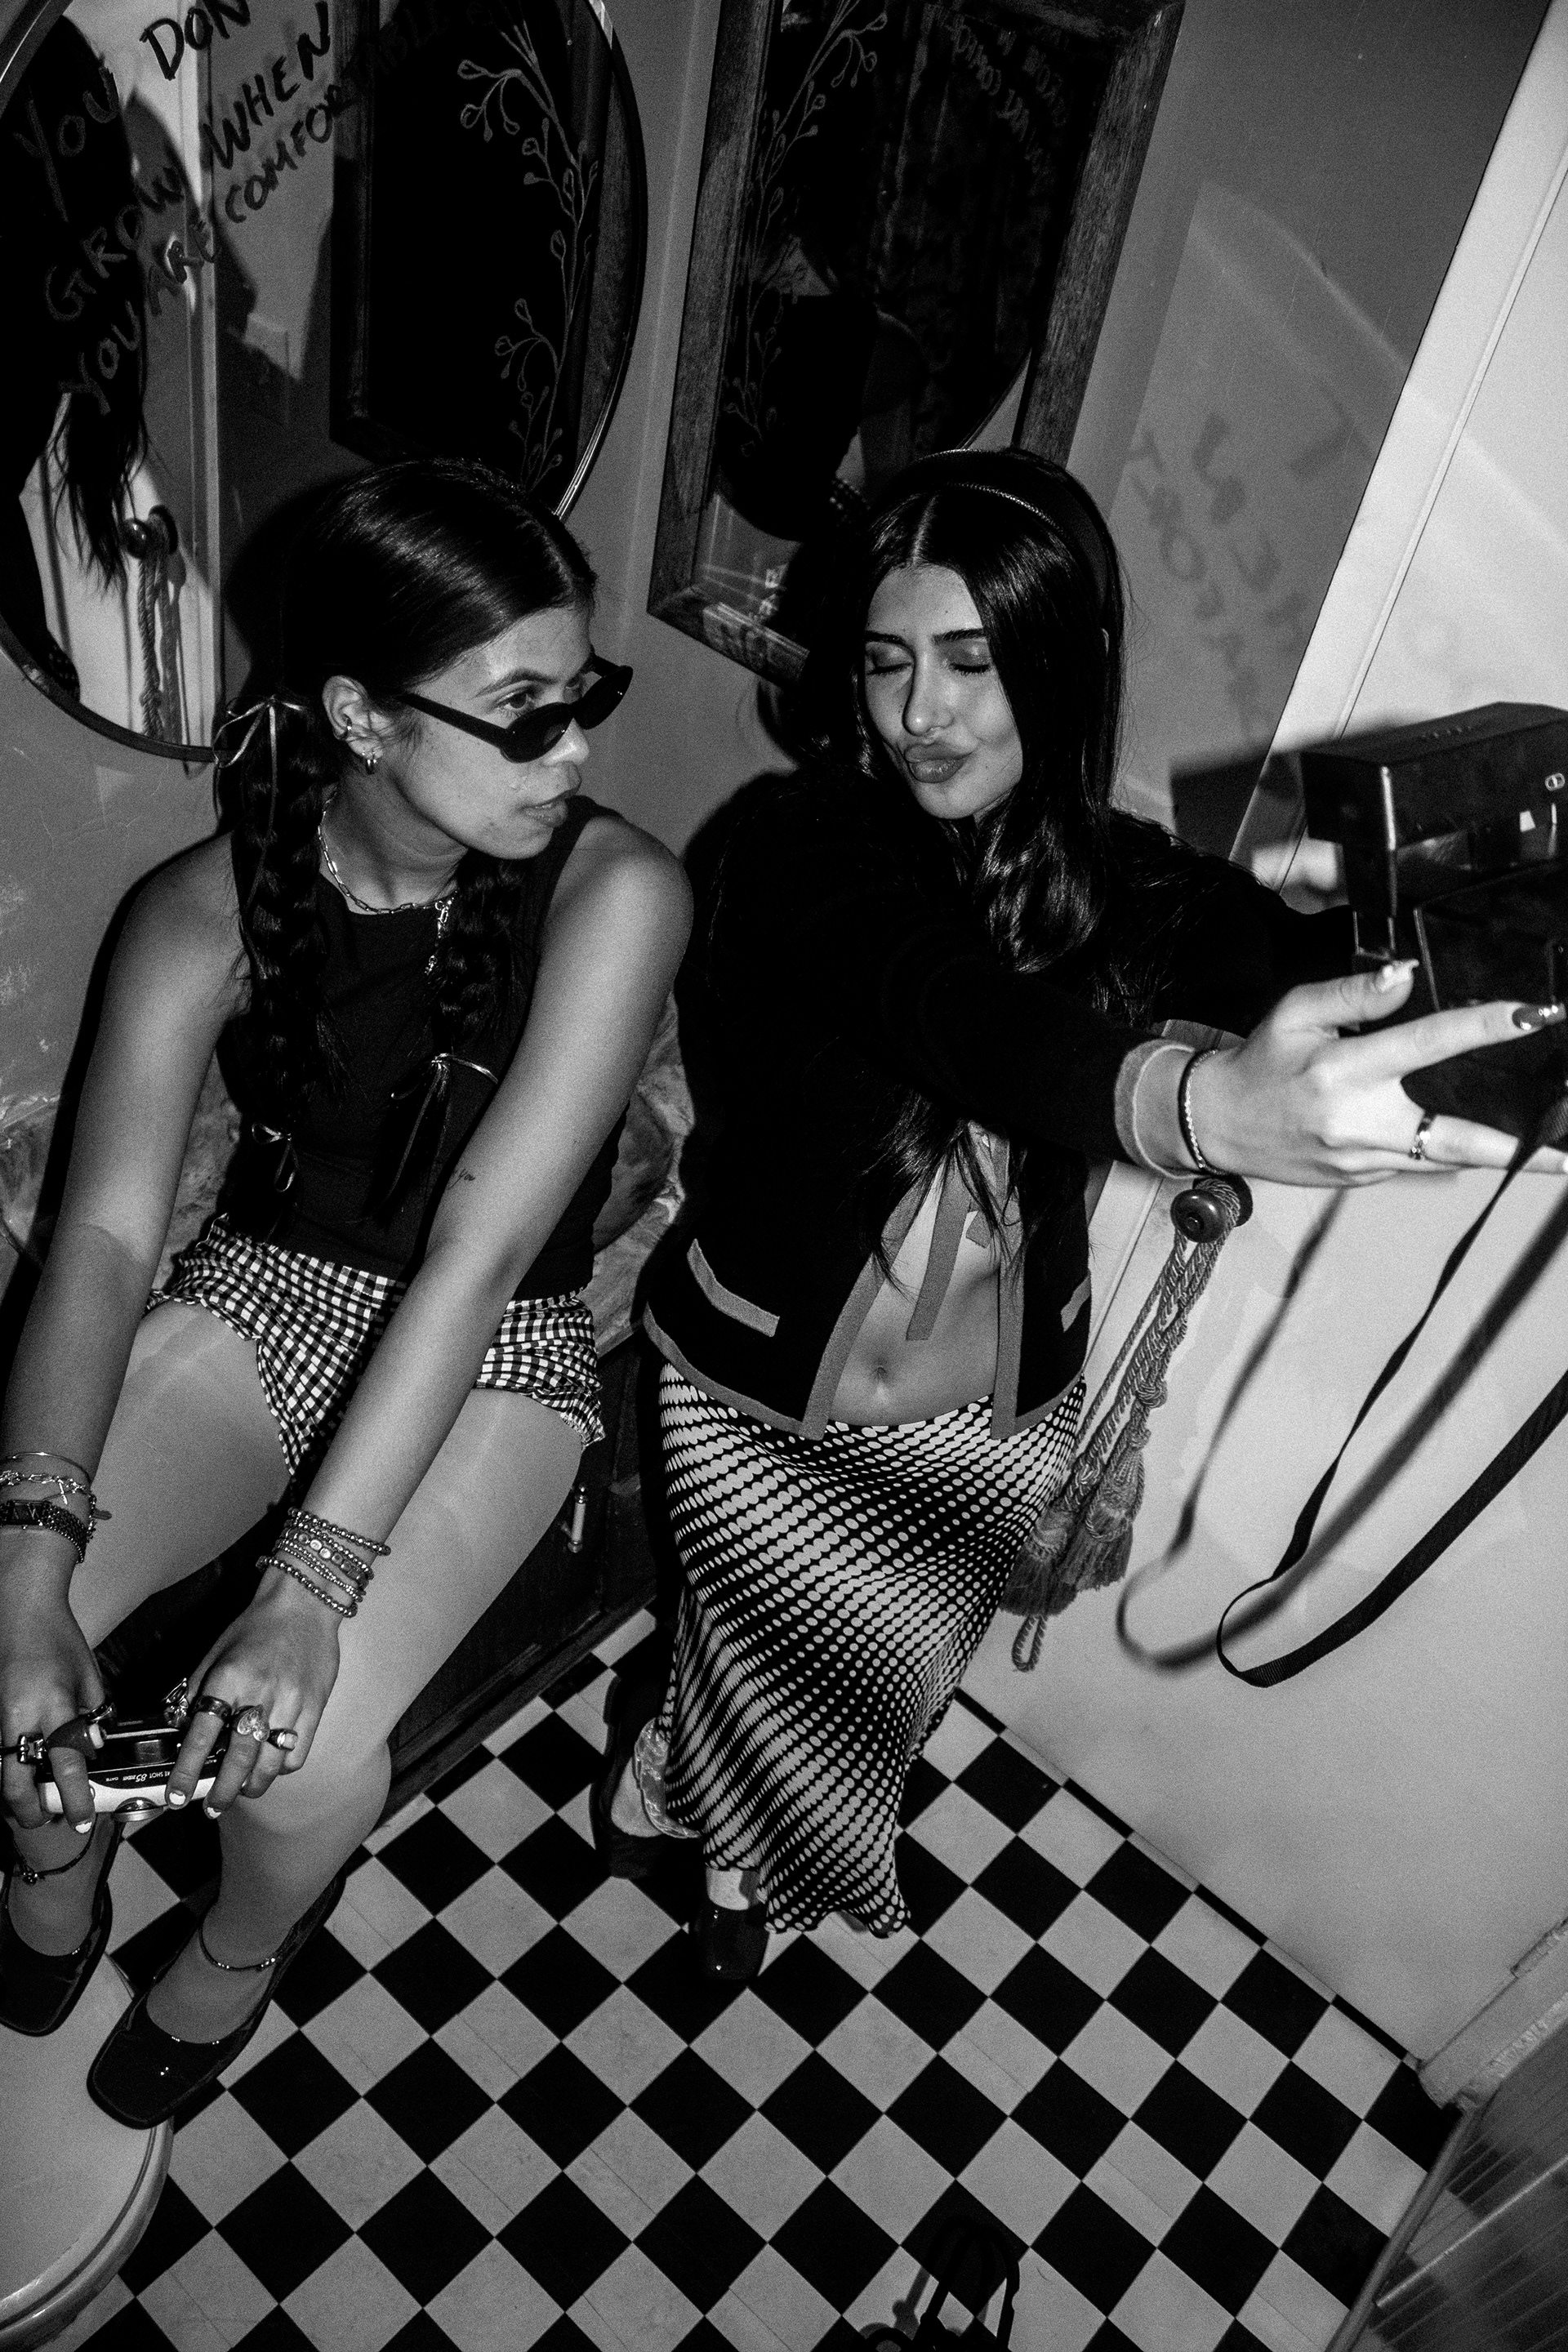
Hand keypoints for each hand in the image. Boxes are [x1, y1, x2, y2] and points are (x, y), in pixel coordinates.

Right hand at [0, 1581, 104, 1833]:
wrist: (21, 1611)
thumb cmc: (58, 1640)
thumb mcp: (89, 1676)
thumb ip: (93, 1717)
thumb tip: (93, 1751)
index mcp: (52, 1705)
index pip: (66, 1763)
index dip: (74, 1797)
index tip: (81, 1818)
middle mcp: (18, 1717)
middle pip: (14, 1783)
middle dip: (29, 1810)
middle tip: (45, 1820)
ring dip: (15, 1793)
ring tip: (32, 1803)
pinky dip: (6, 1768)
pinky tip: (19, 1773)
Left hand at [169, 1568, 340, 1813]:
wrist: (305, 1605)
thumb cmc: (255, 1628)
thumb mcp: (216, 1653)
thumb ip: (197, 1691)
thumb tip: (179, 1728)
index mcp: (230, 1677)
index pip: (202, 1735)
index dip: (188, 1770)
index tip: (179, 1795)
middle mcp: (261, 1693)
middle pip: (239, 1758)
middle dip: (223, 1791)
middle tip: (213, 1807)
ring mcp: (292, 1703)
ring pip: (271, 1763)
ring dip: (252, 1785)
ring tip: (241, 1792)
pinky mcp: (316, 1708)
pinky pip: (297, 1753)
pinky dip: (281, 1768)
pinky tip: (270, 1766)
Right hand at [1190, 964, 1567, 1186]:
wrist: (1217, 1125)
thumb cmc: (1260, 1062)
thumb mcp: (1294, 1012)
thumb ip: (1353, 994)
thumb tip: (1407, 975)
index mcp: (1343, 1070)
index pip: (1426, 1043)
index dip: (1482, 1028)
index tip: (1529, 1016)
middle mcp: (1358, 1122)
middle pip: (1455, 1138)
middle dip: (1519, 1149)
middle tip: (1566, 1153)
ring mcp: (1363, 1160)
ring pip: (1446, 1157)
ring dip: (1502, 1157)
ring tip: (1553, 1157)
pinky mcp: (1363, 1179)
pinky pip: (1417, 1163)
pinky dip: (1447, 1151)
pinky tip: (1477, 1140)